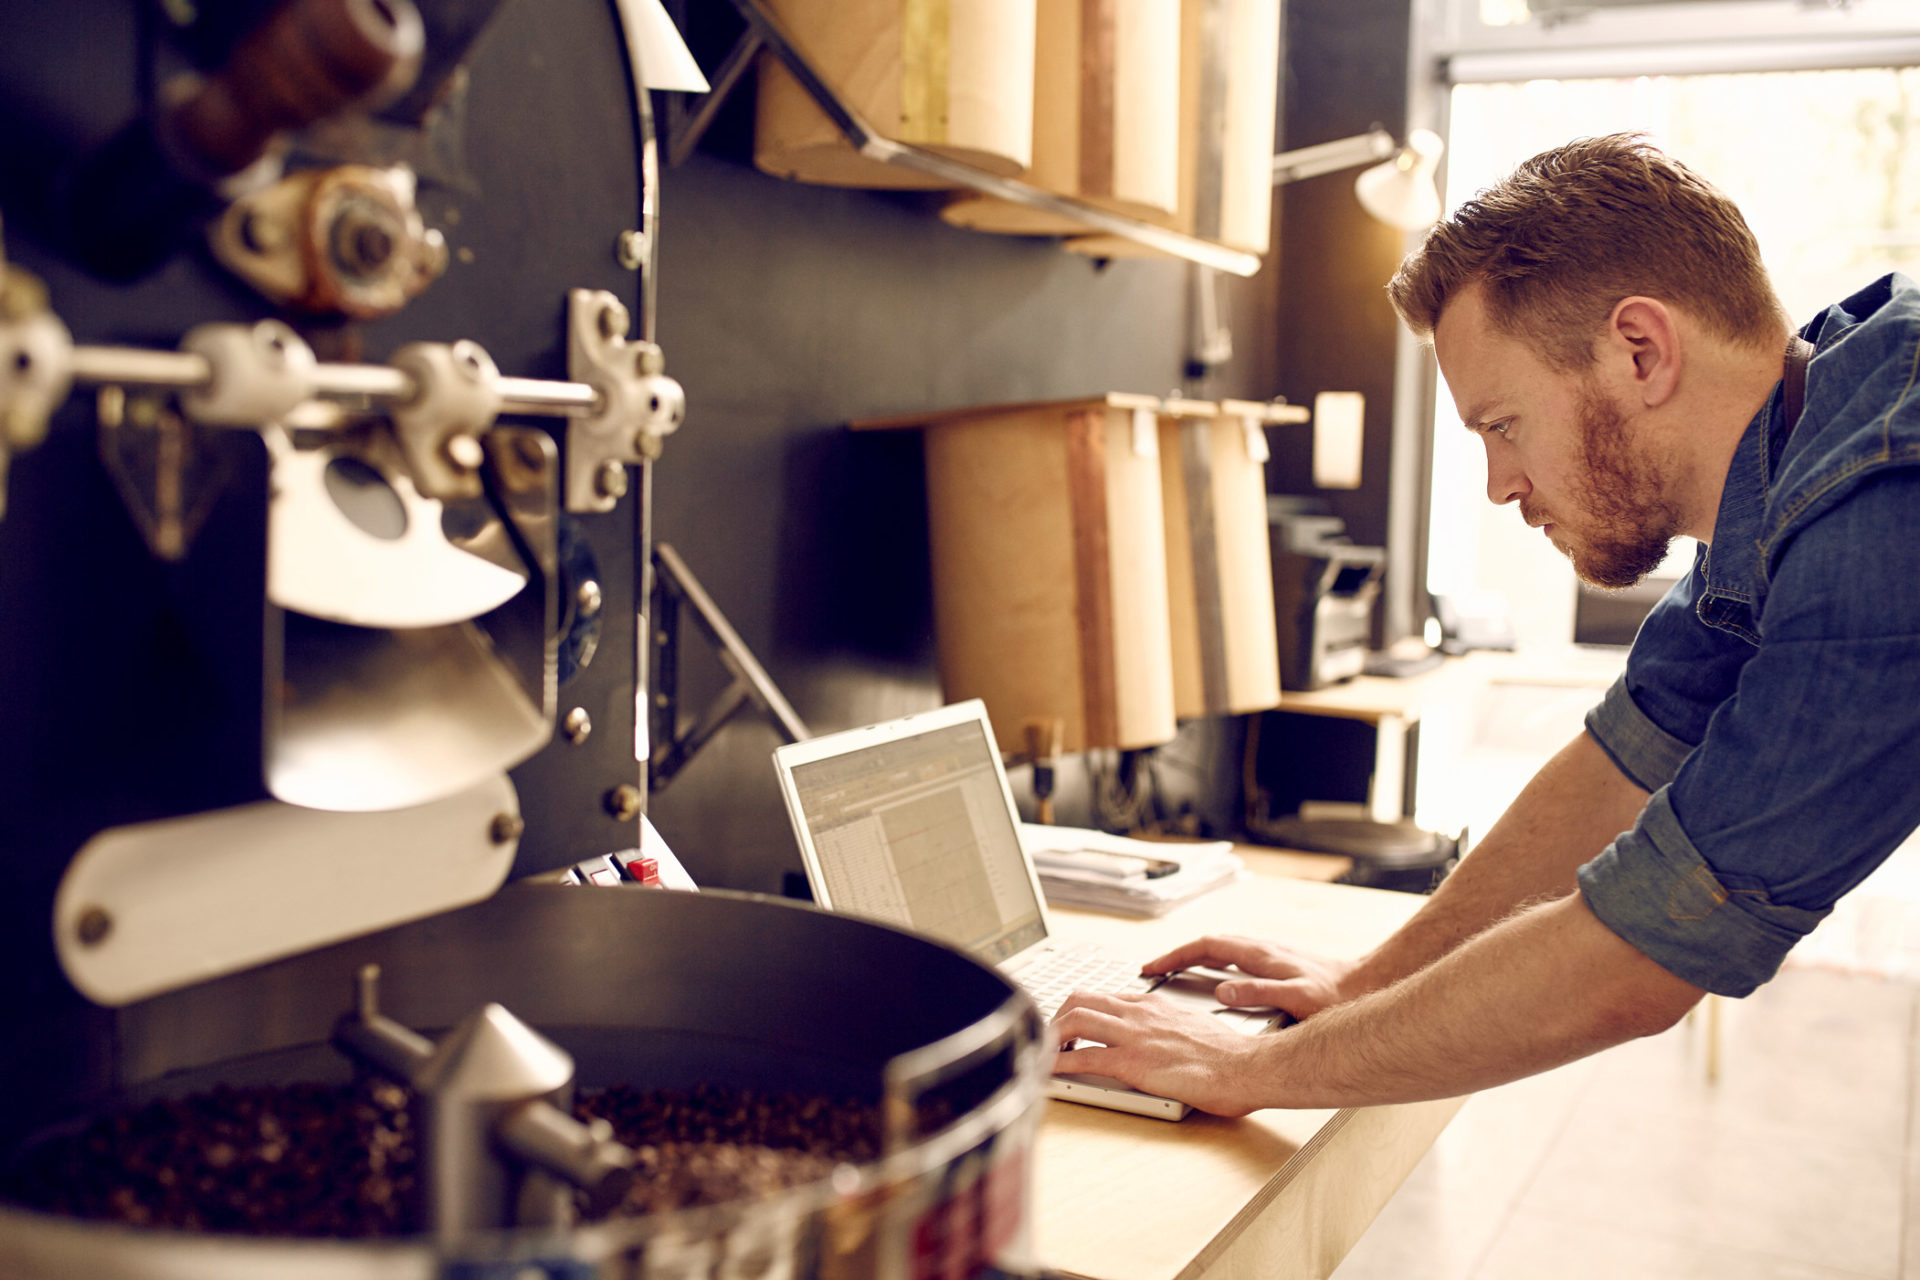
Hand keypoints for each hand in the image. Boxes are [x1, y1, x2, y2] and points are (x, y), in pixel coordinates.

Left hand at [1051, 991, 1271, 1115]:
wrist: (1245, 1066)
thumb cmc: (1229, 1055)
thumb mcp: (1194, 1026)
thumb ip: (1171, 1027)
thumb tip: (1164, 1038)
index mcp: (1154, 1005)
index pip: (1105, 997)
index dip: (1082, 1009)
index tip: (1073, 1024)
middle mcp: (1138, 1014)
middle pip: (1080, 1000)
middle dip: (1058, 1016)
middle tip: (1052, 1037)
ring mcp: (1133, 1036)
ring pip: (1075, 1021)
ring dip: (1052, 1036)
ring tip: (1043, 1052)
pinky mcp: (1131, 1063)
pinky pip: (1083, 1059)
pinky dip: (1058, 1064)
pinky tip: (1048, 1072)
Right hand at [1139, 935, 1357, 1019]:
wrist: (1369, 983)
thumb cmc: (1337, 996)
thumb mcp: (1296, 999)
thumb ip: (1258, 993)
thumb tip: (1222, 992)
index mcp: (1260, 955)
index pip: (1206, 947)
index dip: (1175, 956)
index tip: (1151, 968)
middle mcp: (1262, 949)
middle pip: (1209, 944)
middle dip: (1177, 955)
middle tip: (1153, 970)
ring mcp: (1270, 954)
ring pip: (1222, 949)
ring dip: (1194, 957)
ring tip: (1175, 972)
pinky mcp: (1278, 963)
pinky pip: (1234, 957)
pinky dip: (1214, 963)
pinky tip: (1216, 977)